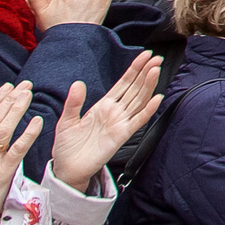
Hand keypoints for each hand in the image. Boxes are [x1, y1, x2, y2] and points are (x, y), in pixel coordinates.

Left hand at [48, 52, 164, 191]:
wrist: (67, 169)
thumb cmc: (67, 146)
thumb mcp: (66, 120)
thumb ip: (74, 102)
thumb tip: (78, 83)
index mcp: (104, 106)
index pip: (123, 83)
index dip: (134, 69)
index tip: (146, 55)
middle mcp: (115, 112)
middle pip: (135, 89)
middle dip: (146, 72)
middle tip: (157, 58)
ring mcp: (120, 123)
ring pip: (138, 101)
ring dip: (148, 86)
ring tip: (156, 70)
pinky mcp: (121, 136)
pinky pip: (137, 121)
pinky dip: (147, 110)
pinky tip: (156, 99)